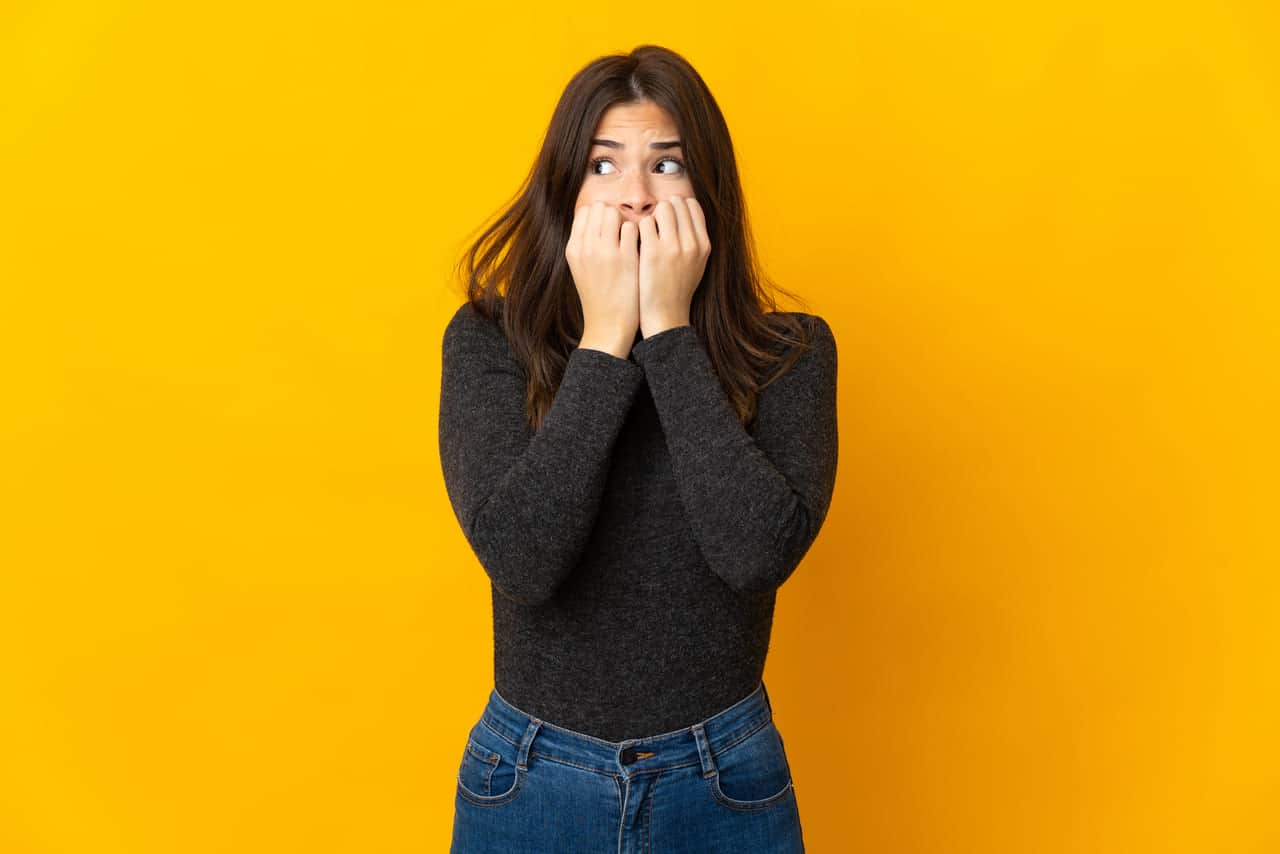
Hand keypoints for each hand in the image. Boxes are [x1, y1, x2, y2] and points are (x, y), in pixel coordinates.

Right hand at [564, 201, 640, 357]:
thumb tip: (596, 217)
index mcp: (573, 248)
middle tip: (622, 232)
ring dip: (625, 221)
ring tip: (630, 239)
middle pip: (599, 208)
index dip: (599, 215)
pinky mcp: (625, 258)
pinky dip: (638, 232)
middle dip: (613, 215)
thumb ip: (585, 243)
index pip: (585, 211)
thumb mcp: (581, 268)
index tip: (609, 227)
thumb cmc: (598, 297)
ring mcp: (605, 251)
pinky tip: (639, 247)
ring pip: (615, 214)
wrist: (608, 326)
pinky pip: (632, 228)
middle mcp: (585, 246)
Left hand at [637, 197, 710, 338]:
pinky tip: (635, 241)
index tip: (668, 214)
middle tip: (654, 223)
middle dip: (663, 208)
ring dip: (651, 216)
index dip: (678, 205)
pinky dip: (639, 228)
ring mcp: (672, 247)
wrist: (664, 316)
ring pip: (661, 209)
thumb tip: (685, 210)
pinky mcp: (652, 252)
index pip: (693, 206)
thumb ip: (694, 239)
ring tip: (646, 232)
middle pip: (676, 203)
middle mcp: (691, 243)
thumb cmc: (676, 290)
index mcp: (704, 245)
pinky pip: (644, 223)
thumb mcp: (696, 264)